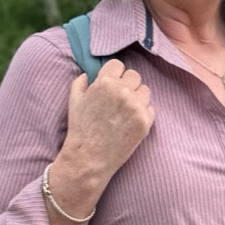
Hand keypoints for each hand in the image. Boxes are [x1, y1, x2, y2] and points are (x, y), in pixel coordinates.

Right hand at [49, 60, 153, 215]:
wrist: (90, 158)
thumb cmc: (80, 129)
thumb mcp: (74, 101)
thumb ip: (80, 83)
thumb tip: (87, 74)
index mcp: (105, 83)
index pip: (118, 65)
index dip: (114, 74)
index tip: (112, 83)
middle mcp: (123, 92)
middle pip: (134, 75)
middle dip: (127, 84)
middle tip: (119, 98)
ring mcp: (136, 107)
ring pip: (145, 90)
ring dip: (137, 96)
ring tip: (125, 110)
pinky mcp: (145, 122)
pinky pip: (150, 108)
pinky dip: (142, 112)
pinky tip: (130, 121)